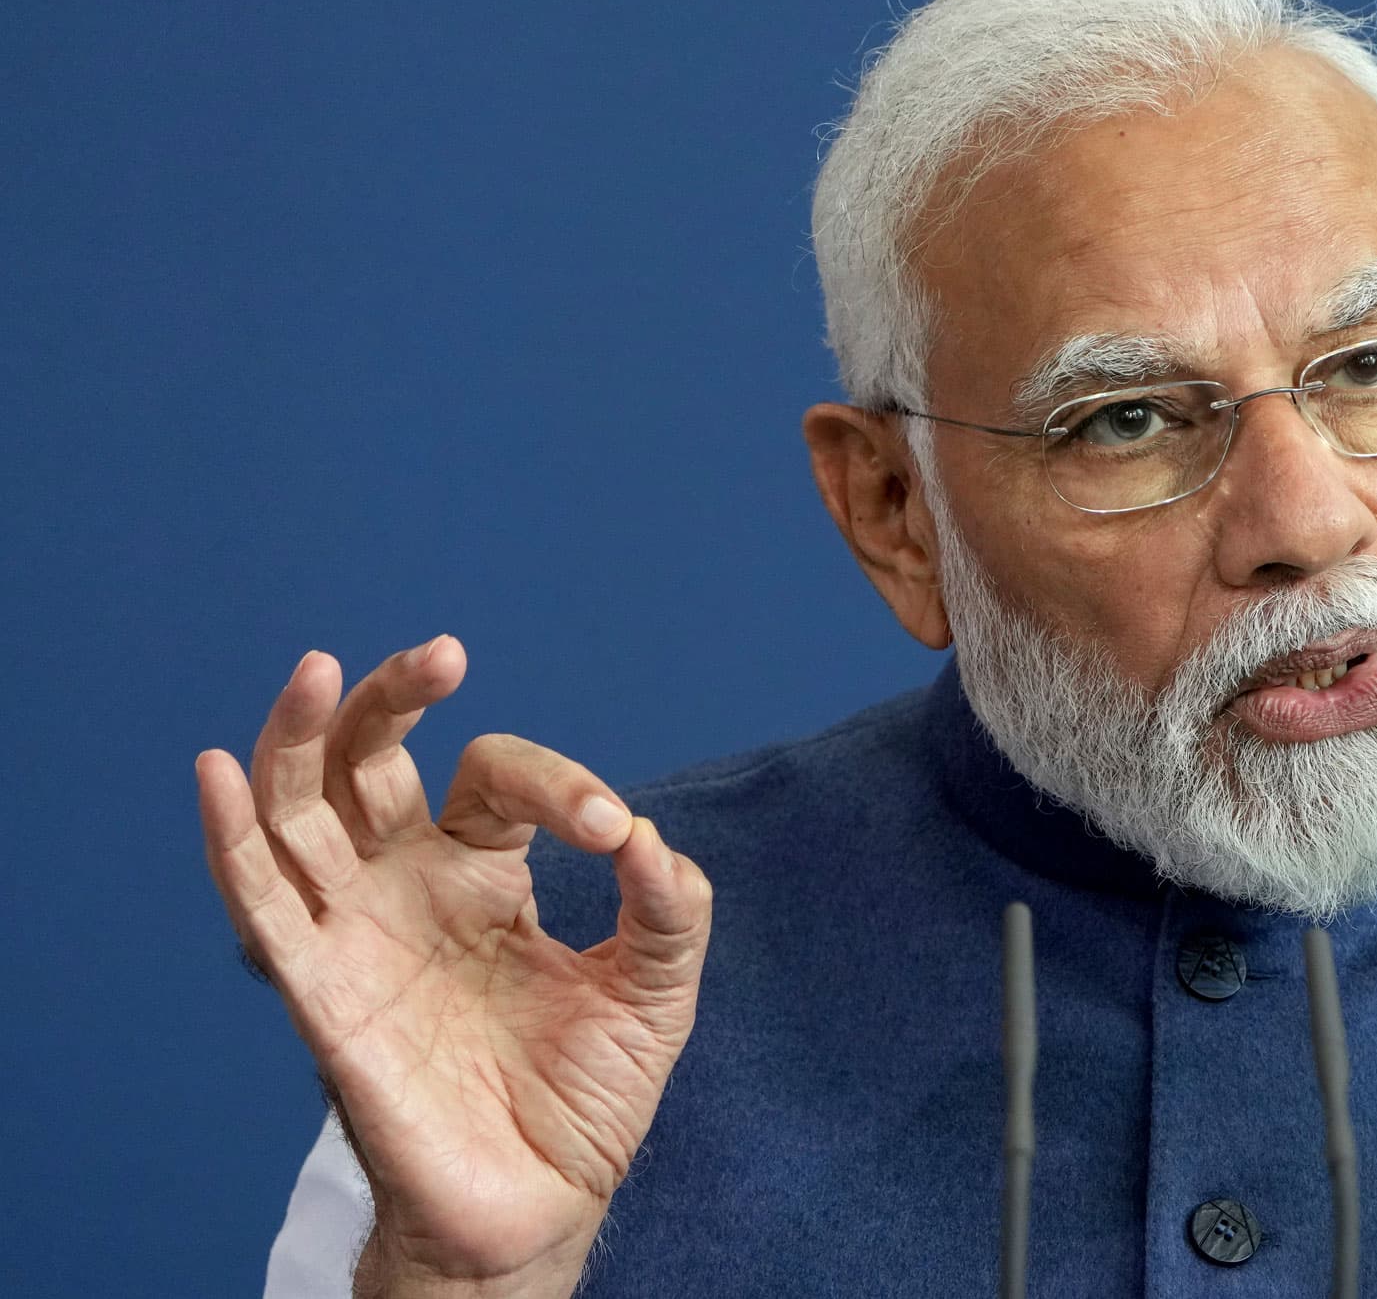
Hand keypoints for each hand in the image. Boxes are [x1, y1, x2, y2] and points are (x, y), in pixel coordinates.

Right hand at [195, 637, 712, 1295]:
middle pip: (373, 763)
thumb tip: (648, 836)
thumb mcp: (655, 993)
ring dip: (301, 738)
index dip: (558, 786)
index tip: (611, 831)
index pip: (499, 783)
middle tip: (443, 655)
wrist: (539, 1207)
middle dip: (394, 697)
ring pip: (300, 811)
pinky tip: (222, 771)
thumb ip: (668, 912)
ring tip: (319, 670)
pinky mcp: (321, 992)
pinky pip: (260, 905)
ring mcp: (359, 933)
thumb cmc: (585, 1100)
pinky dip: (232, 837)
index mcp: (487, 877)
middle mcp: (411, 888)